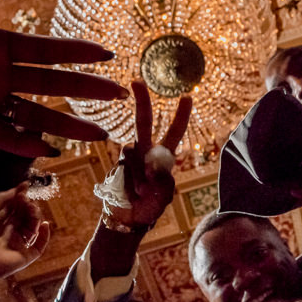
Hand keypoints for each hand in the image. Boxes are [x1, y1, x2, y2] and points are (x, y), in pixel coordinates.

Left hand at [0, 0, 127, 156]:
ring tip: (99, 133)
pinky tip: (51, 149)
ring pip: (38, 115)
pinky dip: (27, 144)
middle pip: (52, 84)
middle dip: (86, 89)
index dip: (76, 53)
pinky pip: (6, 137)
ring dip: (67, 123)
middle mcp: (0, 76)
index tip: (105, 55)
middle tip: (119, 95)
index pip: (46, 50)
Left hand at [0, 182, 49, 281]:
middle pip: (24, 216)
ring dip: (35, 216)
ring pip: (32, 228)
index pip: (13, 207)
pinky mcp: (24, 257)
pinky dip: (44, 236)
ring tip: (32, 209)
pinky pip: (39, 247)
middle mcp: (7, 233)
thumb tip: (18, 190)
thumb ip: (3, 197)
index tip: (26, 186)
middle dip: (28, 205)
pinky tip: (44, 225)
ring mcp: (16, 245)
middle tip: (27, 200)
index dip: (20, 196)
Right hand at [106, 81, 191, 229]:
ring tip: (140, 194)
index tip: (187, 96)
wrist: (127, 220)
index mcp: (161, 157)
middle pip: (142, 123)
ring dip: (137, 178)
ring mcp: (128, 158)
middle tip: (136, 81)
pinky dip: (127, 184)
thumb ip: (161, 179)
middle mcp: (144, 152)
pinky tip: (128, 194)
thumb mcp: (163, 196)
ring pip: (130, 154)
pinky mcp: (114, 166)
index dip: (180, 116)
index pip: (173, 133)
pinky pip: (121, 169)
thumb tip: (151, 162)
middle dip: (141, 101)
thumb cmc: (150, 207)